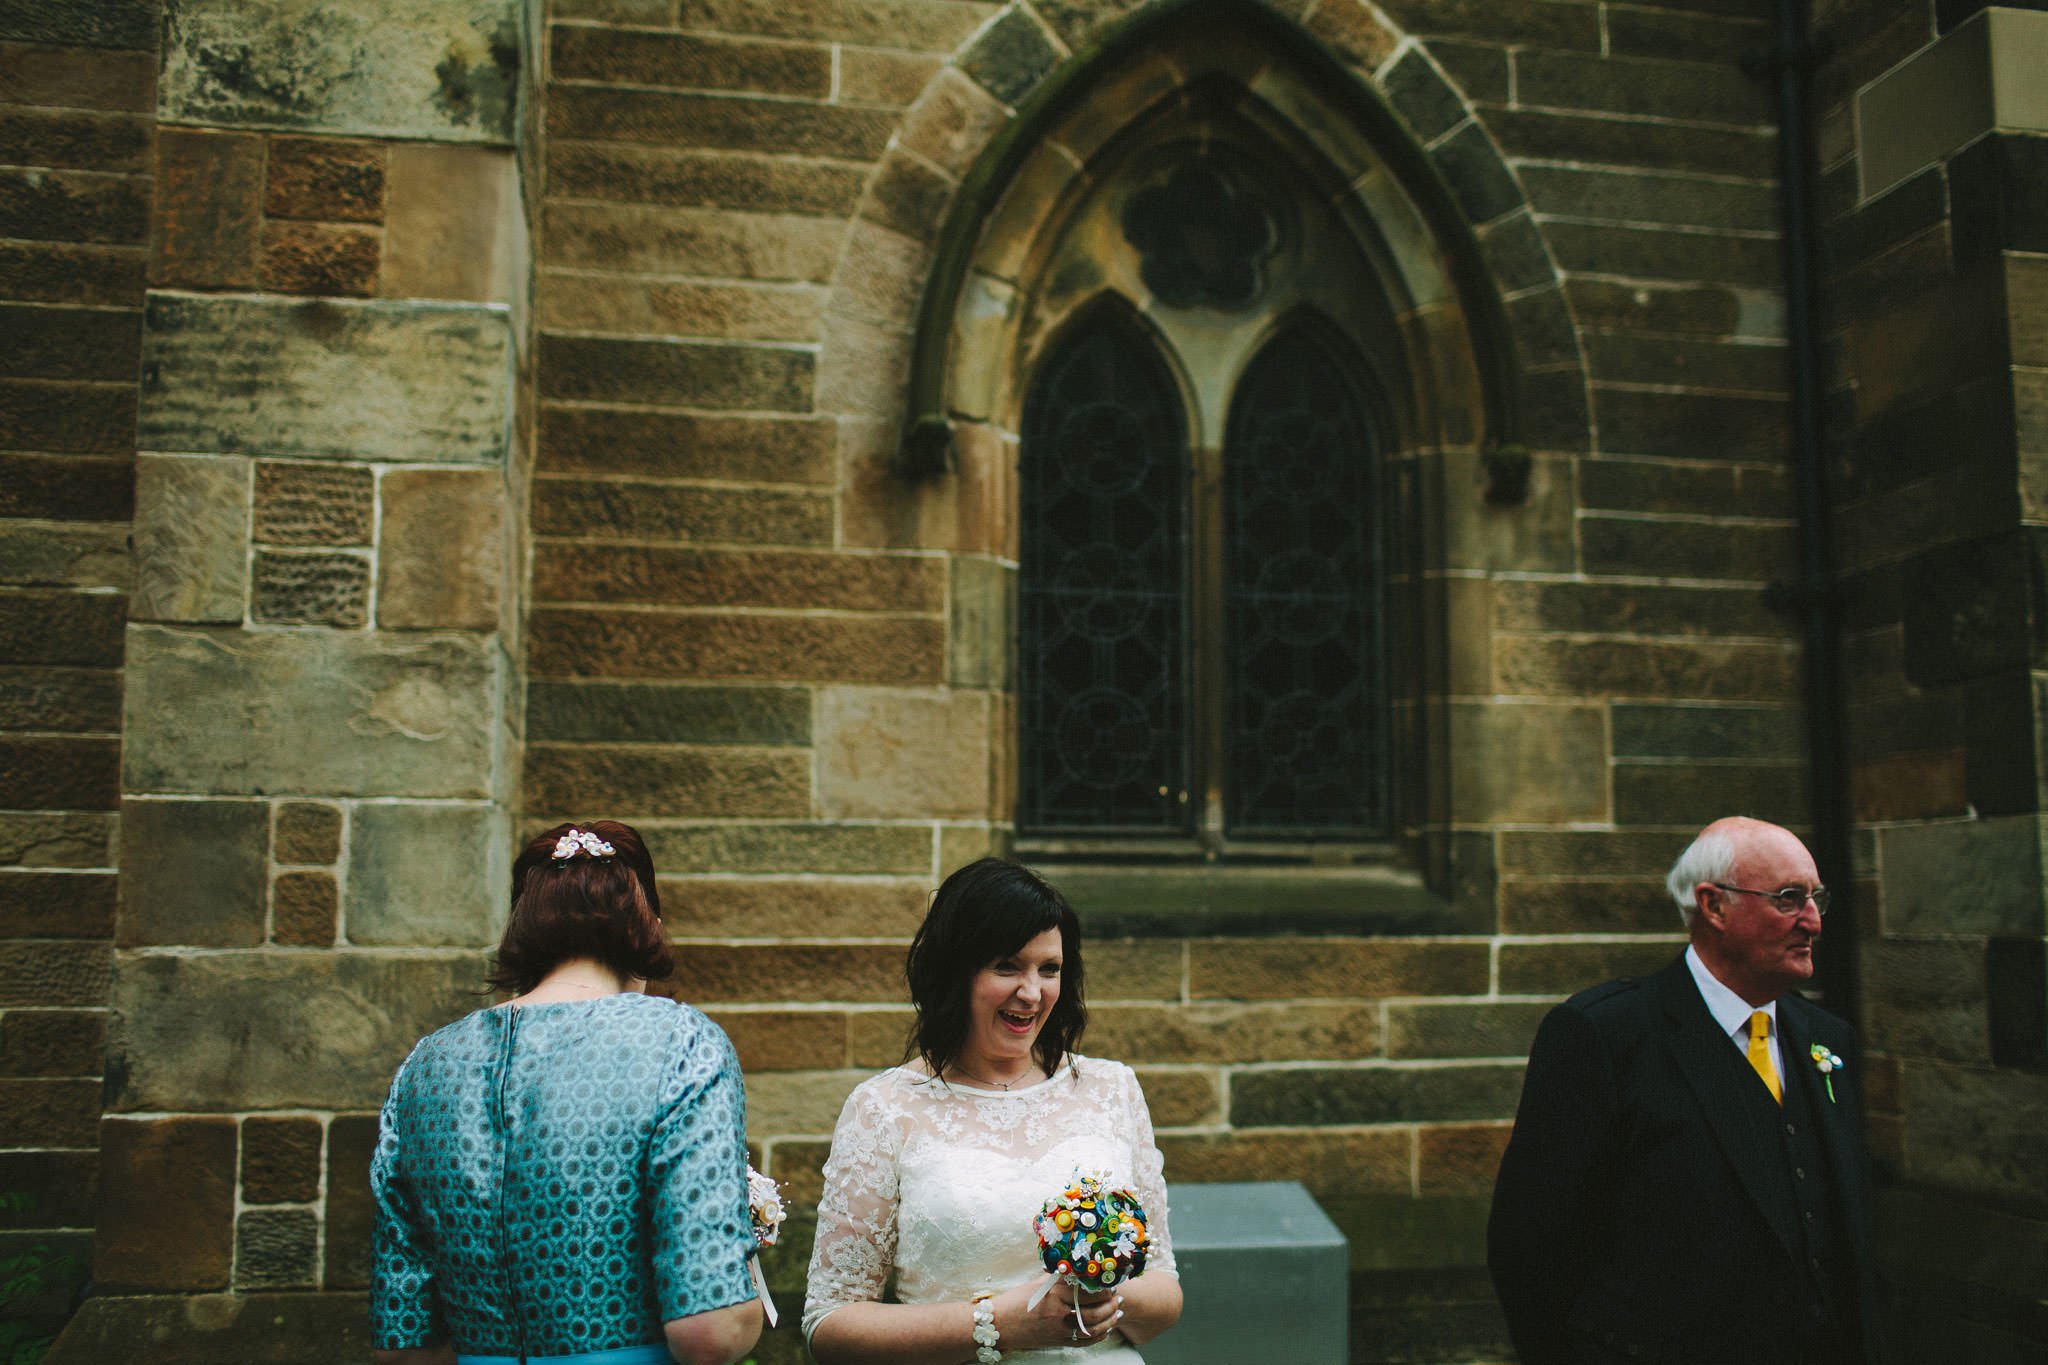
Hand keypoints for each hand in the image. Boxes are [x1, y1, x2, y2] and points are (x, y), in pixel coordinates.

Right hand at [989, 1279, 1123, 1350]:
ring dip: (1109, 1320)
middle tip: (1118, 1298)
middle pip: (1094, 1310)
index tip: (1110, 1283)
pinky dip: (1098, 1336)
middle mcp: (1058, 1312)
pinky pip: (1083, 1342)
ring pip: (1092, 1328)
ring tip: (1117, 1313)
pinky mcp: (1057, 1342)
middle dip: (1110, 1304)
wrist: (999, 1325)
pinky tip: (1105, 1330)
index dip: (1102, 1288)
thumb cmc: (1015, 1301)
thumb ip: (1058, 1278)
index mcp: (1054, 1293)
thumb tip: (1076, 1270)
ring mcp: (1059, 1329)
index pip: (1086, 1290)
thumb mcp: (1037, 1284)